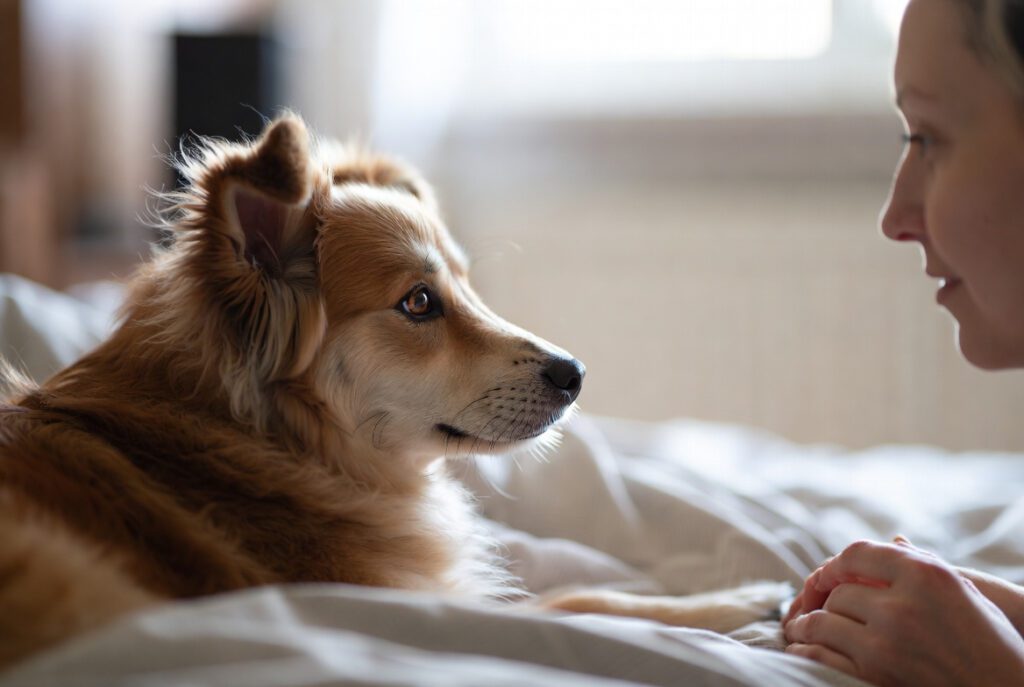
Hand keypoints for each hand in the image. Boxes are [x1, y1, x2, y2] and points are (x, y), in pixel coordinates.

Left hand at [783, 538, 1023, 685]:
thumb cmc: (992, 642)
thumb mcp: (963, 592)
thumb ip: (921, 565)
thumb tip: (893, 541)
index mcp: (925, 575)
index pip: (857, 553)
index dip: (836, 563)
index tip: (827, 573)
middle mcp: (903, 604)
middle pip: (838, 590)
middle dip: (823, 597)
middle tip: (811, 604)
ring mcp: (888, 641)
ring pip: (824, 620)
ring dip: (806, 624)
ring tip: (799, 626)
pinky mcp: (878, 674)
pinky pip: (822, 654)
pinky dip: (806, 650)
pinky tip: (804, 647)